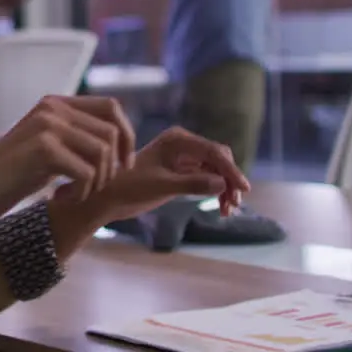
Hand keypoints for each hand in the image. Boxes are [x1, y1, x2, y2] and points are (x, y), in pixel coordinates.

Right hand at [0, 95, 134, 228]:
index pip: (111, 107)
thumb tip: (118, 140)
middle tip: (92, 188)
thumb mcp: (47, 150)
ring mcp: (47, 125)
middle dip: (113, 166)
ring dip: (97, 182)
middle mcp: (52, 107)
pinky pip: (87, 172)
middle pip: (112, 131)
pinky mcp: (43, 148)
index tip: (123, 166)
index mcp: (54, 103)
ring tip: (75, 194)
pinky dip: (82, 192)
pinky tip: (62, 198)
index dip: (126, 136)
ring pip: (103, 152)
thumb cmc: (9, 178)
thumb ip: (74, 138)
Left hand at [71, 126, 249, 224]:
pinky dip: (216, 191)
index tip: (244, 190)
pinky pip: (208, 178)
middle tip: (234, 205)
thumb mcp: (162, 187)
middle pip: (219, 159)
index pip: (214, 152)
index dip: (231, 171)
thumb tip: (222, 184)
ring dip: (225, 188)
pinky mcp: (182, 170)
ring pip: (216, 170)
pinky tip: (221, 208)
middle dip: (230, 180)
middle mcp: (183, 144)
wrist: (108, 197)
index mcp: (177, 140)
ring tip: (228, 211)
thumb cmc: (129, 188)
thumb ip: (192, 183)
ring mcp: (183, 157)